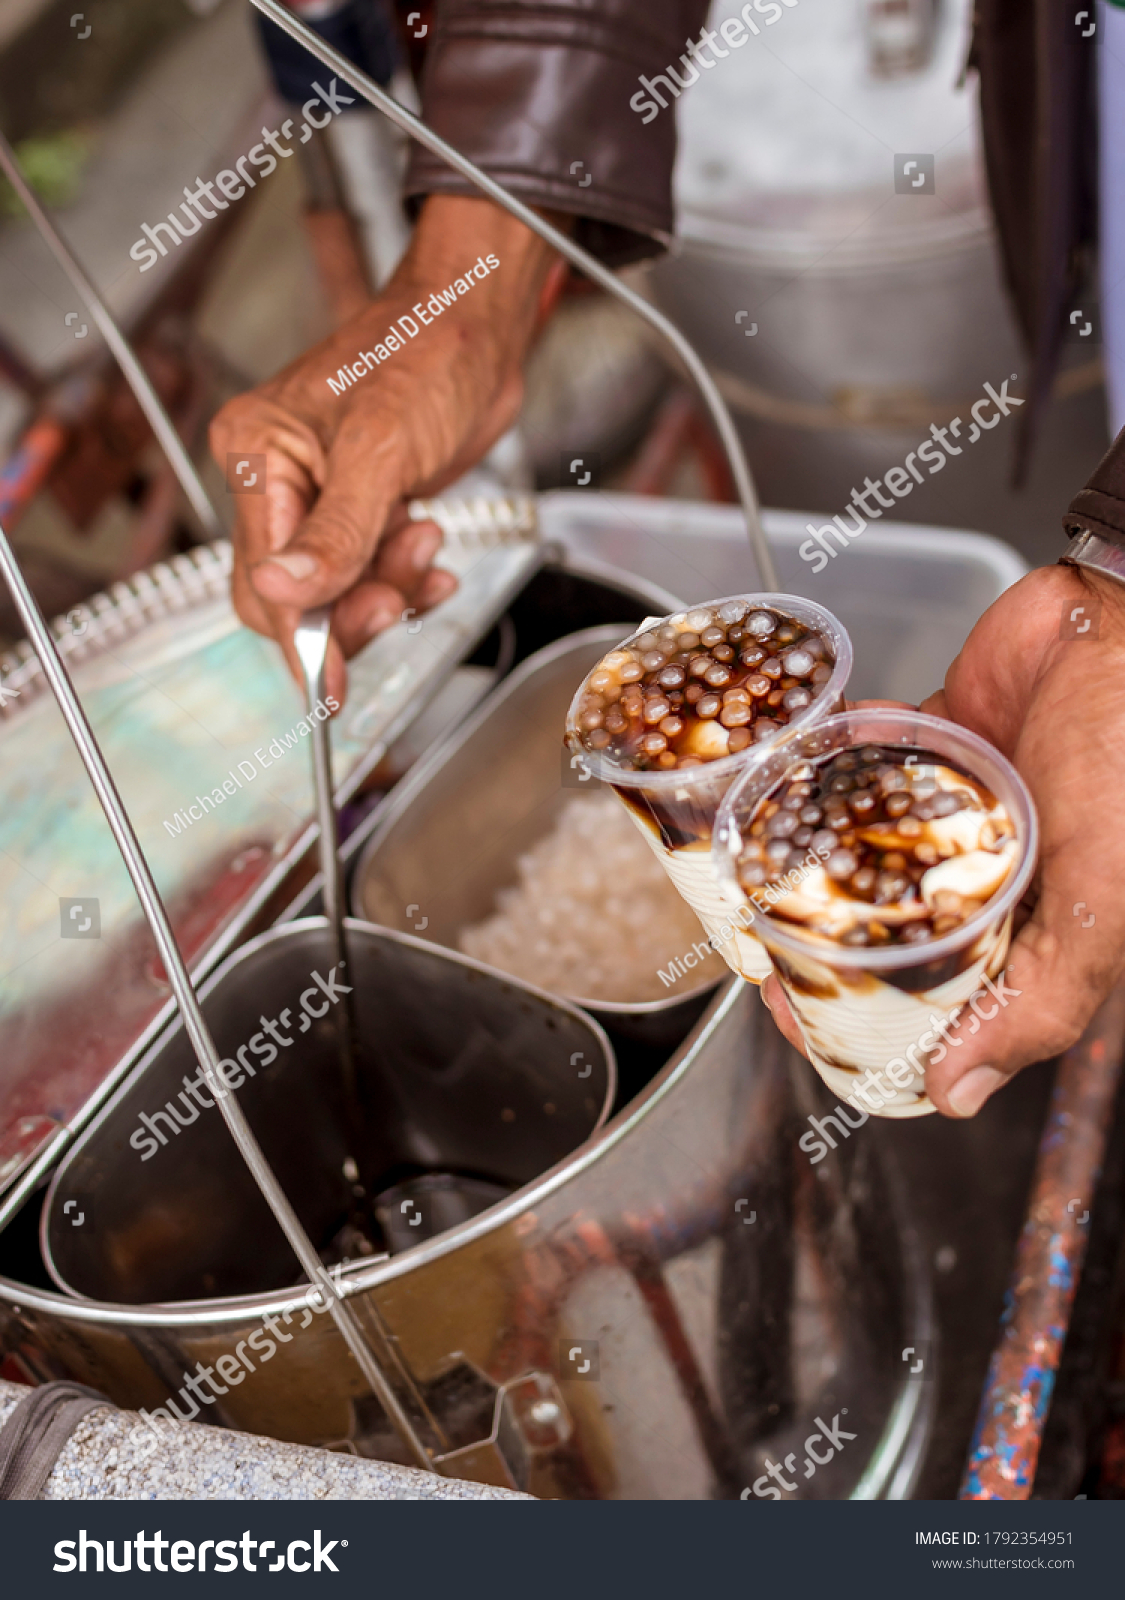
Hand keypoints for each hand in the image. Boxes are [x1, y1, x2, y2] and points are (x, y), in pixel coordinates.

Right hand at [209, 195, 565, 703]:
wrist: (482, 324)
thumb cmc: (428, 352)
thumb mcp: (379, 449)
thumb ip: (336, 532)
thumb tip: (284, 592)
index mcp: (256, 455)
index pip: (263, 577)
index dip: (301, 636)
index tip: (330, 686)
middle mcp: (278, 479)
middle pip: (294, 595)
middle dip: (349, 612)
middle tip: (396, 600)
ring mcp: (322, 496)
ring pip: (339, 591)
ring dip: (388, 589)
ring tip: (425, 545)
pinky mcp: (365, 506)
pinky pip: (372, 573)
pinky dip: (406, 581)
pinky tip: (432, 565)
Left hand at [762, 563, 1124, 1116]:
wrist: (1122, 618)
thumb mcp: (1099, 904)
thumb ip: (1037, 1002)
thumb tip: (955, 1096)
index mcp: (1040, 927)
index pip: (945, 998)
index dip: (869, 1016)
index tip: (798, 1012)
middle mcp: (998, 870)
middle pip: (894, 924)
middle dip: (823, 937)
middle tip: (755, 941)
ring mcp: (966, 802)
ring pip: (871, 841)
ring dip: (816, 849)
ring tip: (751, 860)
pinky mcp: (945, 737)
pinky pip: (872, 758)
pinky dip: (839, 758)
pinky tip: (799, 765)